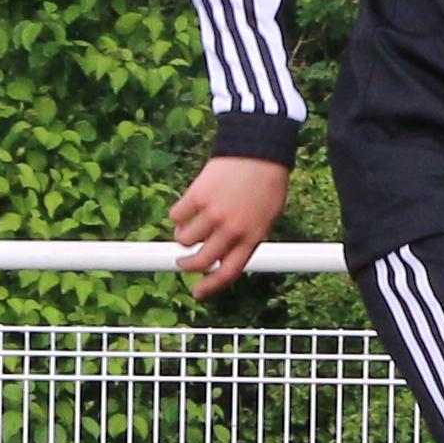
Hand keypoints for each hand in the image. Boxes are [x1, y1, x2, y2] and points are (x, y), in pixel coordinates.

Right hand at [168, 156, 289, 301]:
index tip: (197, 292)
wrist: (259, 150)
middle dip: (187, 265)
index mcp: (252, 237)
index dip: (210, 286)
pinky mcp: (198, 195)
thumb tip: (222, 257)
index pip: (228, 272)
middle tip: (182, 262)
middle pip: (201, 261)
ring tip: (186, 228)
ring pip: (185, 239)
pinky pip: (176, 216)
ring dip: (182, 237)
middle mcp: (232, 229)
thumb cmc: (267, 184)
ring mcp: (214, 213)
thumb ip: (247, 239)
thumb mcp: (267, 217)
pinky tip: (184, 209)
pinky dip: (176, 216)